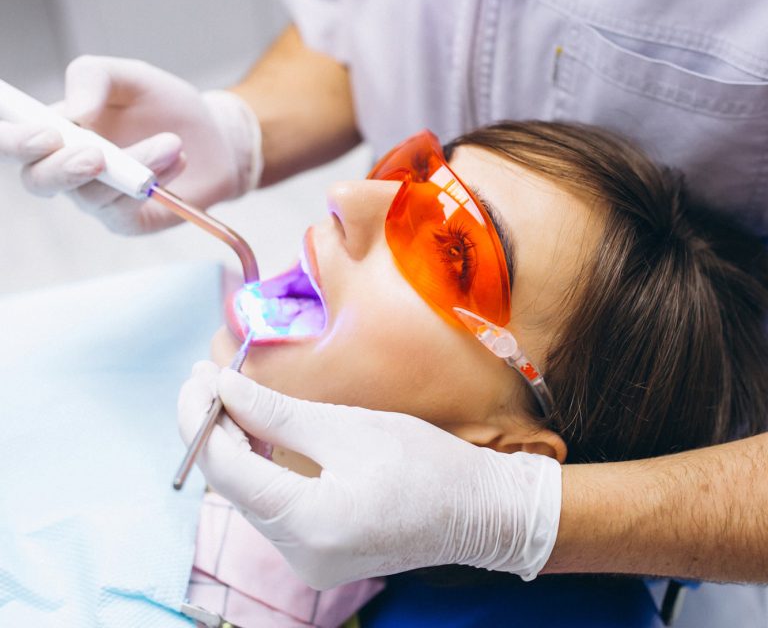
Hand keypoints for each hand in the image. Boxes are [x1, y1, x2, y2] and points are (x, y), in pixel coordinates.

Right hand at [0, 56, 261, 233]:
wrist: (216, 137)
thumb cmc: (165, 106)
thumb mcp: (131, 77)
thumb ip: (93, 79)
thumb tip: (74, 114)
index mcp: (56, 129)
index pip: (12, 140)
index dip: (13, 142)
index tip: (45, 134)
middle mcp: (66, 168)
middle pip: (38, 180)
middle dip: (62, 169)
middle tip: (96, 154)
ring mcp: (96, 198)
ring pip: (93, 193)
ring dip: (133, 165)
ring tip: (173, 143)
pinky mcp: (127, 220)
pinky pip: (124, 211)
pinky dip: (152, 182)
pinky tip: (179, 160)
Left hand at [178, 363, 561, 589]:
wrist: (478, 511)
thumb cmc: (425, 463)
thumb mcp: (348, 427)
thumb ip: (277, 413)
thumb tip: (224, 388)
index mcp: (308, 523)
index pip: (227, 470)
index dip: (202, 420)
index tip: (196, 376)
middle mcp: (298, 554)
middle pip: (233, 486)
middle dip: (213, 430)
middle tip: (205, 377)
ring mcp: (307, 560)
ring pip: (249, 496)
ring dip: (233, 447)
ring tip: (224, 396)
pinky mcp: (318, 553)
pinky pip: (272, 506)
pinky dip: (258, 468)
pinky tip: (254, 433)